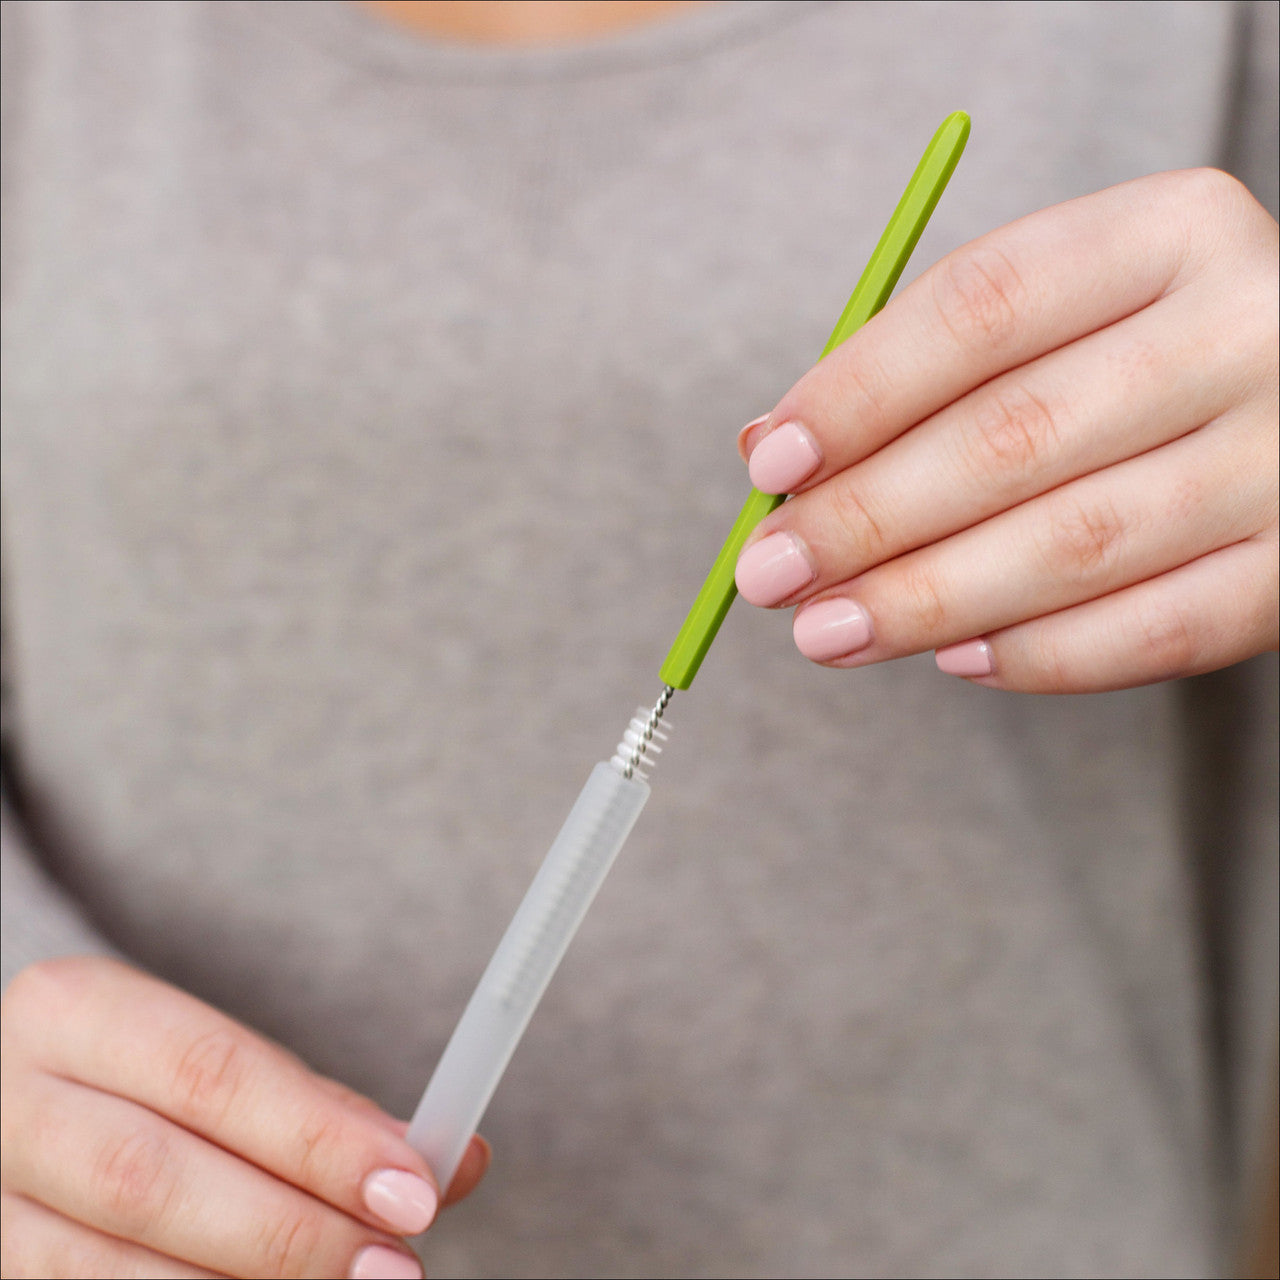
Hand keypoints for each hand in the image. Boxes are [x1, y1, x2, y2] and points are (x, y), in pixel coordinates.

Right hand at [0, 957, 488, 1277]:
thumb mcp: (219, 1060)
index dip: (315, 1136)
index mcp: (73, 1010)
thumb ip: (326, 1111)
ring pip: (109, 1269)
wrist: (18, 1102)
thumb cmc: (149, 1082)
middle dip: (290, 1231)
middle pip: (156, 1179)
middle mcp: (9, 1103)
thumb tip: (457, 1162)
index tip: (413, 1186)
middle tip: (394, 1265)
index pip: (211, 1071)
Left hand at [735, 168, 1277, 691]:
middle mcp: (1250, 328)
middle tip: (770, 573)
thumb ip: (921, 365)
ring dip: (927, 601)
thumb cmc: (1139, 354)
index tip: (773, 463)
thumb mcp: (1054, 314)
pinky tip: (954, 658)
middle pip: (1016, 436)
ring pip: (1076, 544)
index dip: (861, 393)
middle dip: (867, 518)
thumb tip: (775, 452)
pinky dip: (1040, 656)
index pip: (983, 308)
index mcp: (1170, 232)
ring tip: (826, 631)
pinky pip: (1157, 633)